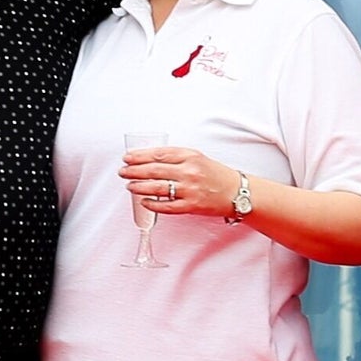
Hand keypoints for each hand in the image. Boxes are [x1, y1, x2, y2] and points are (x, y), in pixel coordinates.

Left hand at [117, 143, 240, 218]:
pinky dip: (153, 204)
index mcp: (190, 156)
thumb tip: (149, 160)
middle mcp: (189, 171)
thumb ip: (177, 158)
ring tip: (129, 186)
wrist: (237, 192)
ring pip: (157, 188)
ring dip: (139, 187)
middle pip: (154, 170)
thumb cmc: (216, 174)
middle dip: (134, 171)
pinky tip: (144, 202)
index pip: (159, 154)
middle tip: (122, 172)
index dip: (140, 156)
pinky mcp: (191, 206)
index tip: (127, 157)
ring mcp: (190, 189)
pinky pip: (167, 206)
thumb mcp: (198, 158)